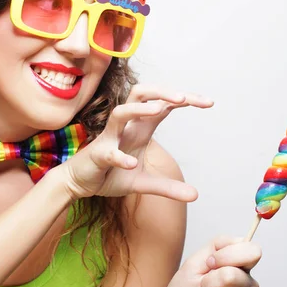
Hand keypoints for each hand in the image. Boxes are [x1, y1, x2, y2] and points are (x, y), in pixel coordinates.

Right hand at [60, 84, 212, 200]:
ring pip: (121, 112)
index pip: (163, 105)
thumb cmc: (110, 175)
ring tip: (160, 110)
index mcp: (140, 128)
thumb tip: (195, 195)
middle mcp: (126, 127)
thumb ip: (168, 187)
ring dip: (140, 110)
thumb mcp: (143, 183)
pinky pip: (108, 151)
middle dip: (162, 91)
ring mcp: (110, 138)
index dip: (184, 100)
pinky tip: (131, 163)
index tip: (209, 102)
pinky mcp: (97, 154)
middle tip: (184, 98)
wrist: (78, 183)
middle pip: (141, 95)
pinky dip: (119, 156)